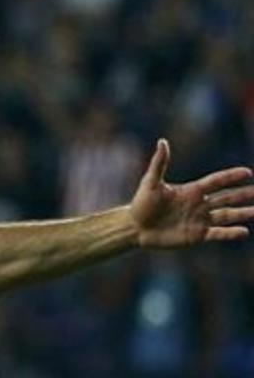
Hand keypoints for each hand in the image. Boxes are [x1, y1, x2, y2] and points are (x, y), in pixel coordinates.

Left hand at [130, 139, 253, 247]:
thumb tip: (162, 141)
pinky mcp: (196, 235)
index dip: (231, 177)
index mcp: (192, 190)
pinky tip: (243, 231)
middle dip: (243, 195)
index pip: (216, 181)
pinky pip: (217, 234)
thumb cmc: (141, 204)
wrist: (135, 227)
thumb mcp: (150, 182)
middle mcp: (199, 204)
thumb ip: (159, 163)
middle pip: (227, 198)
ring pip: (227, 215)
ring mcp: (199, 220)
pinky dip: (229, 233)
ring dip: (242, 214)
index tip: (248, 173)